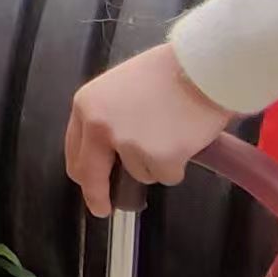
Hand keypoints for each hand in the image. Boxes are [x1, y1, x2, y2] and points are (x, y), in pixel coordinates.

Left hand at [65, 43, 233, 218]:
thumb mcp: (117, 89)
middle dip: (98, 196)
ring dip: (155, 163)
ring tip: (171, 131)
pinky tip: (184, 139)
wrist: (202, 68)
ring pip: (139, 173)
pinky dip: (177, 165)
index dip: (83, 174)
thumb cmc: (165, 74)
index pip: (75, 152)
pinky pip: (167, 176)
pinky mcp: (160, 159)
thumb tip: (105, 153)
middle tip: (105, 208)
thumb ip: (106, 118)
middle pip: (92, 175)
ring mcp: (128, 144)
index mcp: (86, 106)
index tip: (87, 188)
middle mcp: (100, 126)